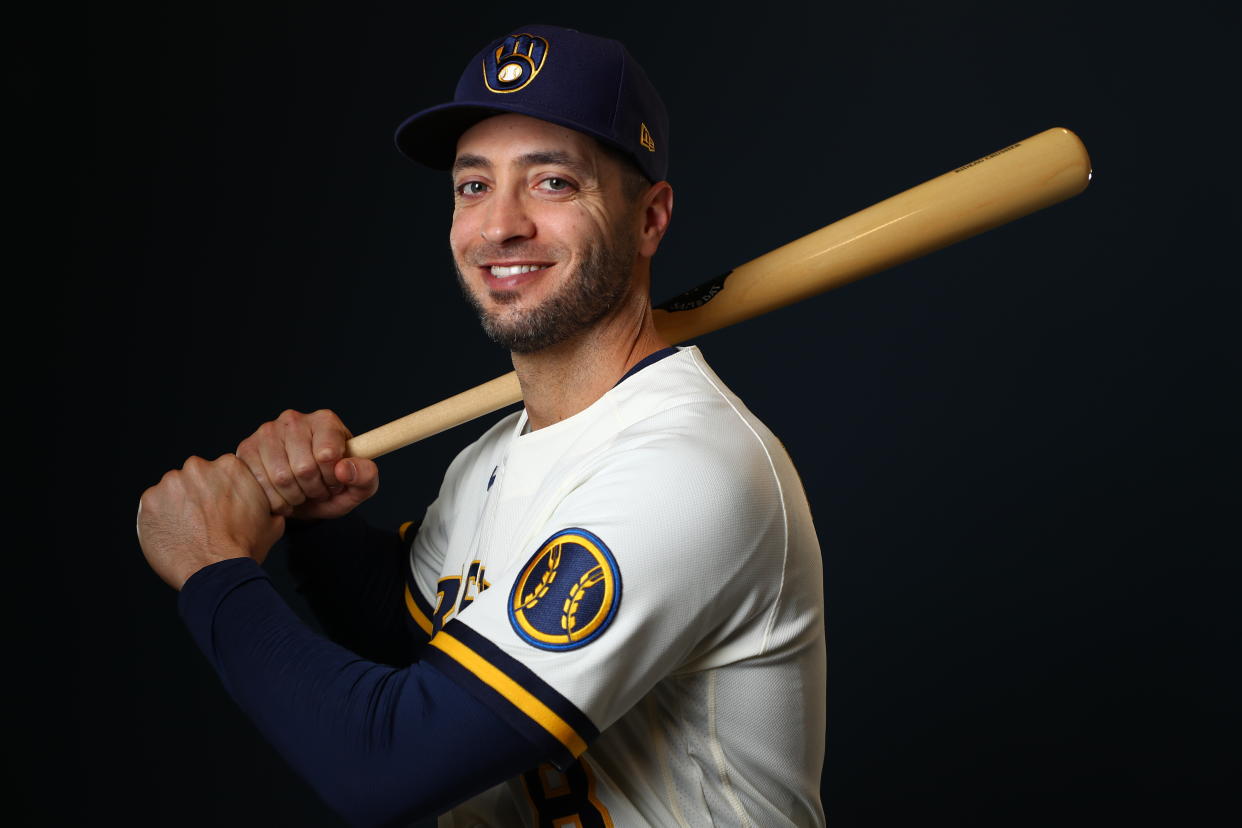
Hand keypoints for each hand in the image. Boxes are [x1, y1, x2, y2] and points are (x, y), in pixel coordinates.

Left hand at [137, 453, 284, 589]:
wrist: (216, 572)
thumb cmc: (243, 549)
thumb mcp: (272, 522)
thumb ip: (267, 505)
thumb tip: (270, 508)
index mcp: (230, 466)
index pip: (220, 471)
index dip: (221, 491)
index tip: (221, 507)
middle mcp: (198, 467)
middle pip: (195, 477)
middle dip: (198, 495)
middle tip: (205, 520)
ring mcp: (171, 482)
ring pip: (172, 490)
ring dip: (178, 505)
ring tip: (188, 530)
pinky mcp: (149, 500)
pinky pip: (153, 506)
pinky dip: (159, 518)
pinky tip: (174, 535)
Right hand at [235, 409, 378, 519]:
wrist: (302, 495)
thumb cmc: (333, 486)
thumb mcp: (359, 486)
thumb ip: (366, 476)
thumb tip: (344, 469)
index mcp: (325, 421)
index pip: (328, 454)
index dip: (332, 477)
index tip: (335, 481)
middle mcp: (294, 419)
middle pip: (304, 468)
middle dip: (314, 489)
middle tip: (317, 490)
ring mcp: (267, 432)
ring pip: (281, 477)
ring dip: (295, 496)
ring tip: (302, 492)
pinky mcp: (247, 449)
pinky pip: (260, 483)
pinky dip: (276, 499)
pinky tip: (283, 495)